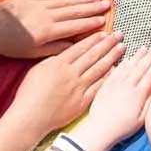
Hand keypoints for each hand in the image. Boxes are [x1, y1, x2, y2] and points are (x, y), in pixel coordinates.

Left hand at [0, 0, 109, 58]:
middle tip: (108, 4)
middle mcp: (46, 14)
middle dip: (92, 7)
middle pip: (74, 10)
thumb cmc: (9, 45)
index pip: (75, 26)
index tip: (105, 21)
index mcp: (47, 31)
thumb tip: (75, 46)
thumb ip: (55, 48)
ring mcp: (39, 3)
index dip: (91, 23)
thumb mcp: (32, 53)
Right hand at [10, 31, 124, 133]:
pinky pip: (98, 87)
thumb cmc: (29, 94)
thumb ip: (53, 59)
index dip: (94, 39)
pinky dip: (108, 78)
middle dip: (107, 44)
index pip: (80, 47)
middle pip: (93, 55)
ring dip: (112, 57)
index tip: (105, 33)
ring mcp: (78, 87)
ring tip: (121, 48)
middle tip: (119, 35)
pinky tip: (117, 71)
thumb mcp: (38, 69)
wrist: (31, 117)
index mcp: (58, 63)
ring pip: (99, 69)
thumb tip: (65, 52)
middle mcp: (70, 73)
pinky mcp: (82, 101)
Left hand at [77, 44, 150, 150]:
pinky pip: (117, 69)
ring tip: (144, 48)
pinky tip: (128, 57)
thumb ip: (150, 102)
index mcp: (139, 94)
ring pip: (130, 65)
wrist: (101, 128)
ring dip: (138, 55)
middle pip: (141, 66)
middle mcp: (128, 85)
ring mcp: (116, 83)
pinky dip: (124, 61)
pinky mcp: (106, 84)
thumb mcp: (141, 119)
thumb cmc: (123, 127)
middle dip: (150, 56)